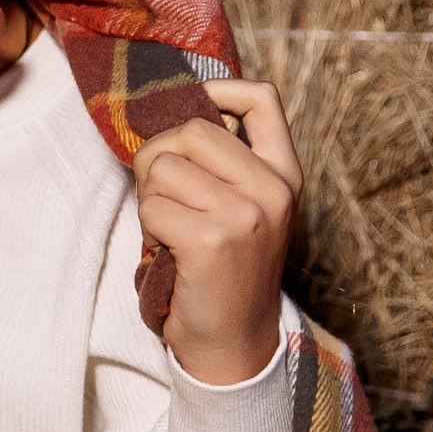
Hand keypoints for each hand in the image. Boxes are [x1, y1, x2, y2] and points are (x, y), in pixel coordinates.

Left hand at [132, 80, 302, 385]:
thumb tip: (168, 112)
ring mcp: (246, 214)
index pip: (262, 99)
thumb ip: (223, 164)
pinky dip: (147, 228)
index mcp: (285, 175)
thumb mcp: (244, 208)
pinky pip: (151, 206)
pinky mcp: (212, 240)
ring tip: (171, 229)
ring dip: (150, 197)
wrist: (235, 342)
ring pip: (163, 166)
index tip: (191, 108)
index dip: (217, 90)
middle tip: (167, 199)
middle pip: (191, 129)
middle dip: (160, 159)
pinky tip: (168, 250)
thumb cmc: (224, 271)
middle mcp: (273, 190)